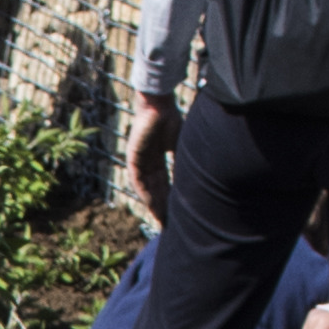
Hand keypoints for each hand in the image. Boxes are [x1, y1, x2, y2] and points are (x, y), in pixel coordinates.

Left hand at [124, 91, 176, 226]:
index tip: (175, 214)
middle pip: (154, 190)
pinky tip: (153, 204)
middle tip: (168, 224)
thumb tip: (195, 182)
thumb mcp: (181, 146)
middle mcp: (146, 163)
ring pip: (146, 188)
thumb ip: (183, 163)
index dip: (169, 199)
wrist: (160, 103)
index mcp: (157, 159)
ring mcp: (139, 161)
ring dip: (154, 204)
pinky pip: (139, 180)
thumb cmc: (171, 119)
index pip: (163, 184)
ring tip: (162, 219)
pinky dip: (146, 193)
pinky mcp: (133, 157)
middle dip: (161, 207)